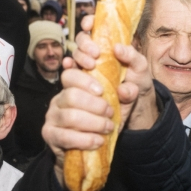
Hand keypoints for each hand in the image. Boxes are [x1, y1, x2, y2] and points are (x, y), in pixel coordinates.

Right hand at [43, 15, 156, 164]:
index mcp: (83, 72)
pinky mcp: (52, 132)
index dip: (83, 50)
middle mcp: (65, 88)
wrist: (120, 131)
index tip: (97, 57)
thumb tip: (119, 50)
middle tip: (108, 108)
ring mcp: (55, 110)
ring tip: (108, 126)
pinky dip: (85, 139)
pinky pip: (64, 136)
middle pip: (68, 80)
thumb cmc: (125, 99)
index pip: (75, 52)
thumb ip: (134, 61)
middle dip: (93, 98)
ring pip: (69, 113)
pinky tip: (98, 140)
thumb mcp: (138, 78)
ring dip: (94, 122)